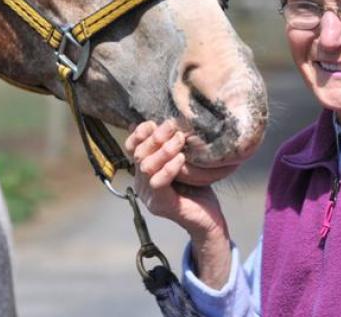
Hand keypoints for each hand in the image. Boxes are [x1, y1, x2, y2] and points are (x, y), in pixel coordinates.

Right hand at [125, 120, 232, 287]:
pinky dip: (169, 167)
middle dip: (156, 137)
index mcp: (143, 171)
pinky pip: (157, 182)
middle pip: (138, 154)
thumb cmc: (198, 187)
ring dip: (163, 150)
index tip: (154, 122)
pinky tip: (181, 159)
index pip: (131, 148)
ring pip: (145, 166)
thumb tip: (169, 120)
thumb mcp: (184, 162)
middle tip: (174, 126)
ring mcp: (148, 195)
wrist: (209, 220)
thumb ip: (173, 146)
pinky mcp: (160, 205)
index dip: (139, 133)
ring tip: (179, 140)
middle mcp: (141, 183)